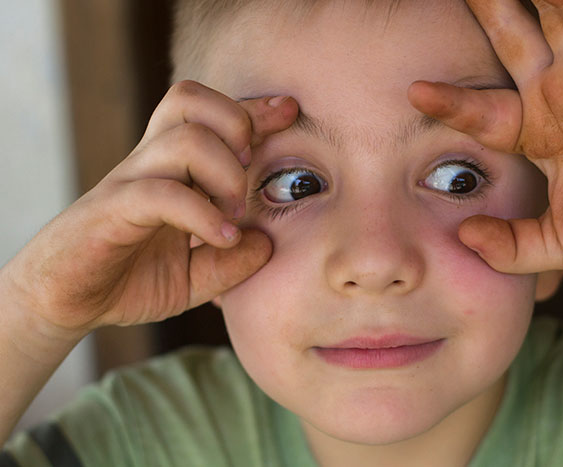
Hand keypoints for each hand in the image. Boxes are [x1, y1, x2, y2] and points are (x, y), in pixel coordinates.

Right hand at [1, 81, 298, 340]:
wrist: (67, 302)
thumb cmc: (130, 278)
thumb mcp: (196, 276)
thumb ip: (232, 262)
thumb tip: (268, 243)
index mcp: (171, 167)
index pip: (210, 115)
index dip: (252, 108)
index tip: (289, 110)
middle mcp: (150, 163)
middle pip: (190, 100)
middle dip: (237, 124)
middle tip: (251, 173)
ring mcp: (129, 182)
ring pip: (183, 140)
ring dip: (225, 174)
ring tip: (235, 214)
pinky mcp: (112, 211)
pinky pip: (161, 193)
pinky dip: (202, 215)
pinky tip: (222, 238)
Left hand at [409, 0, 562, 273]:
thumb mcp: (550, 243)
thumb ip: (508, 245)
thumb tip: (464, 236)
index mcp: (535, 132)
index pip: (481, 110)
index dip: (450, 101)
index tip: (415, 92)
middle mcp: (556, 97)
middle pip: (511, 44)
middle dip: (488, 12)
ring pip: (551, 22)